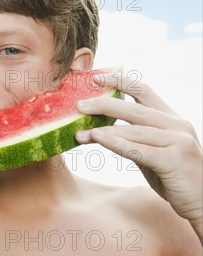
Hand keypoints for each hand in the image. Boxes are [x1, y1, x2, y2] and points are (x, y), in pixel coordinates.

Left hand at [75, 72, 202, 223]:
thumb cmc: (176, 177)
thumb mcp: (153, 153)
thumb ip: (134, 139)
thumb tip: (100, 132)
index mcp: (171, 119)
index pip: (144, 91)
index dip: (120, 81)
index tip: (96, 78)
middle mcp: (176, 125)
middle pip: (134, 108)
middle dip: (104, 105)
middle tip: (78, 105)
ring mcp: (178, 141)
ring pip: (134, 130)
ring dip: (103, 132)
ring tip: (79, 134)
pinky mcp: (174, 160)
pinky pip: (139, 150)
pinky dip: (116, 144)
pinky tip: (98, 140)